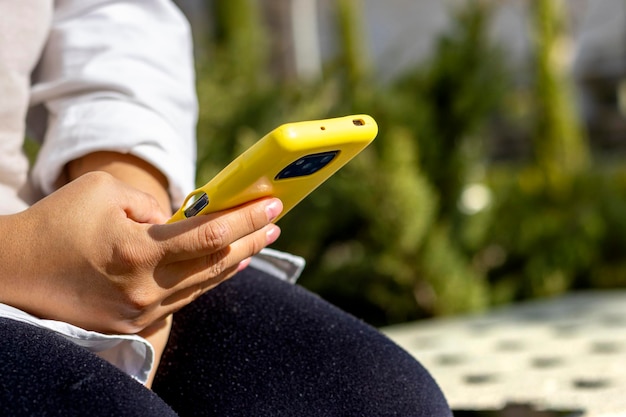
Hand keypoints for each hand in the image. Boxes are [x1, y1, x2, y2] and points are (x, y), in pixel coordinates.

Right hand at [0, 171, 281, 333]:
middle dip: (252, 239)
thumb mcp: (105, 192)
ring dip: (235, 260)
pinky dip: (207, 279)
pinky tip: (226, 265)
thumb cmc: (58, 222)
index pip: (210, 235)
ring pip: (202, 284)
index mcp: (137, 252)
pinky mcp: (133, 324)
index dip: (246, 218)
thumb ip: (153, 206)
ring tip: (259, 240)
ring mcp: (139, 313)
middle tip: (276, 222)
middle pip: (216, 264)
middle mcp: (143, 289)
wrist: (14, 271)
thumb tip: (186, 219)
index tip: (274, 204)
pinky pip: (182, 298)